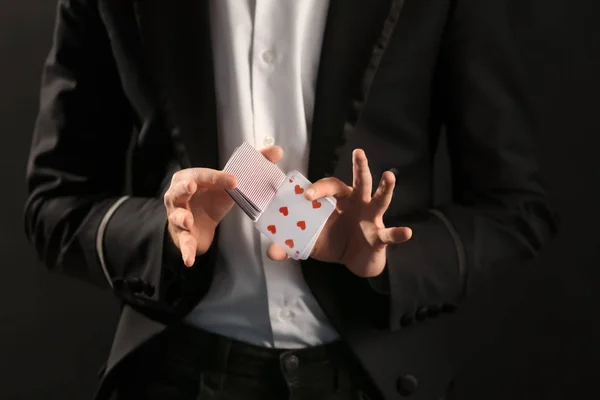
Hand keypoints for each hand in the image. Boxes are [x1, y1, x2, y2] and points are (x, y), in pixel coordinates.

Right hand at [165, 146, 283, 266]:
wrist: (198, 223)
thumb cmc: (212, 197)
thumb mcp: (230, 183)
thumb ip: (254, 165)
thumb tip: (277, 150)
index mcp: (191, 178)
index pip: (203, 175)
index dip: (217, 177)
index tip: (234, 180)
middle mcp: (180, 196)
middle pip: (179, 191)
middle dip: (184, 188)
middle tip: (192, 187)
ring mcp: (178, 216)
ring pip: (177, 217)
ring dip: (182, 218)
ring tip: (189, 221)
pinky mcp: (182, 236)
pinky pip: (183, 244)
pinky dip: (186, 251)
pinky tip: (190, 260)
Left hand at [267, 149, 411, 276]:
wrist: (355, 261)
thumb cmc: (334, 242)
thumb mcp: (310, 242)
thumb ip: (290, 245)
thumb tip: (270, 252)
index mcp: (338, 200)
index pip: (329, 186)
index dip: (318, 189)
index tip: (305, 196)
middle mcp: (357, 203)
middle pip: (359, 181)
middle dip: (360, 167)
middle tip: (358, 153)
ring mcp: (371, 218)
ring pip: (379, 199)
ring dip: (385, 188)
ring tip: (390, 176)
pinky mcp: (380, 236)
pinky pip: (389, 234)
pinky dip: (397, 234)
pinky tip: (406, 232)